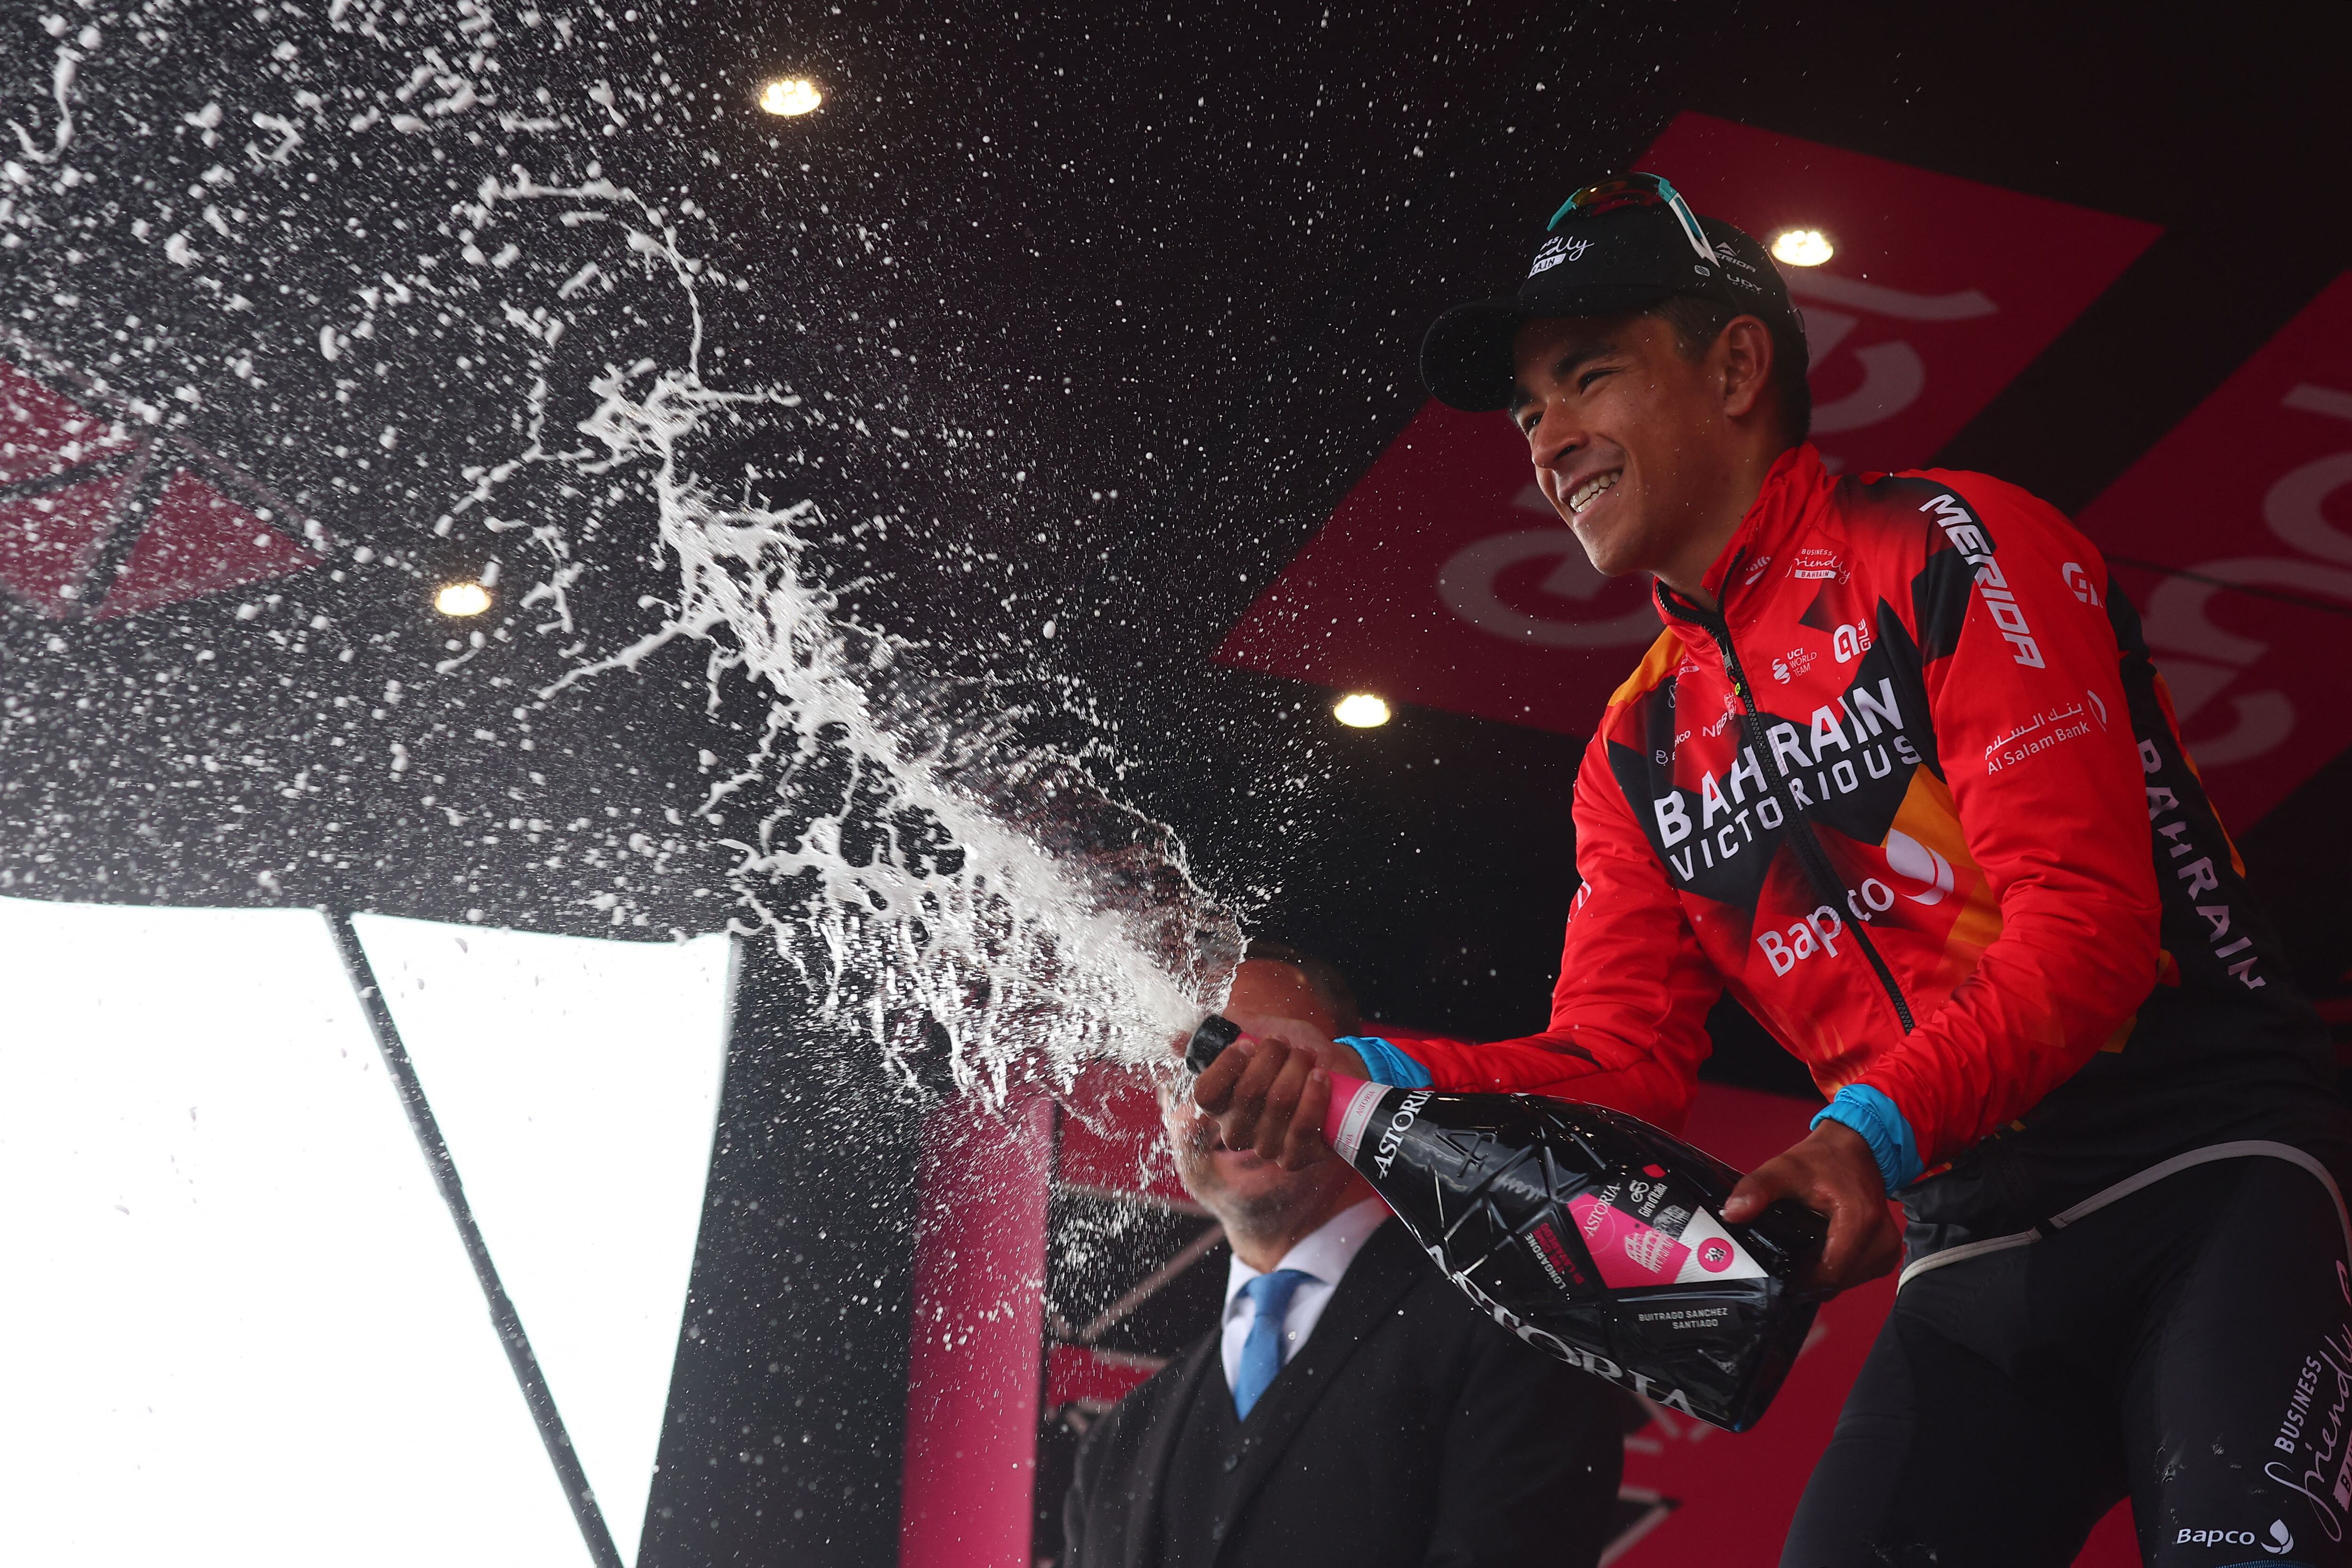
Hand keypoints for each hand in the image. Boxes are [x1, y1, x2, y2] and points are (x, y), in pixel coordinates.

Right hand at [1190, 1028, 1369, 1170]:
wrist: (1338, 1071)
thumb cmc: (1293, 1053)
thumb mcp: (1260, 1032)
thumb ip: (1222, 1031)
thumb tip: (1174, 1039)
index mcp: (1219, 1103)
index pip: (1205, 1093)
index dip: (1228, 1064)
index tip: (1250, 1045)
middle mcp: (1236, 1130)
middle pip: (1248, 1091)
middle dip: (1274, 1056)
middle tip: (1288, 1045)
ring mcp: (1265, 1147)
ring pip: (1279, 1102)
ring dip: (1298, 1069)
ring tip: (1307, 1058)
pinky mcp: (1295, 1158)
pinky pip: (1302, 1126)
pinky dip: (1315, 1095)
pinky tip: (1320, 1078)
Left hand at [1720, 1119, 1903, 1294]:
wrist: (1855, 1146)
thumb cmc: (1822, 1158)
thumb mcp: (1783, 1169)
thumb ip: (1757, 1189)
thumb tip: (1731, 1213)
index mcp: (1859, 1220)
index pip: (1833, 1272)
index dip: (1805, 1280)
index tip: (1783, 1276)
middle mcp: (1880, 1235)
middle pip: (1842, 1280)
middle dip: (1814, 1279)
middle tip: (1790, 1265)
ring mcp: (1887, 1243)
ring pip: (1854, 1280)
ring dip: (1829, 1275)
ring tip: (1806, 1258)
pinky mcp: (1888, 1247)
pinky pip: (1864, 1272)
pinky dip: (1844, 1269)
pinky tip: (1825, 1255)